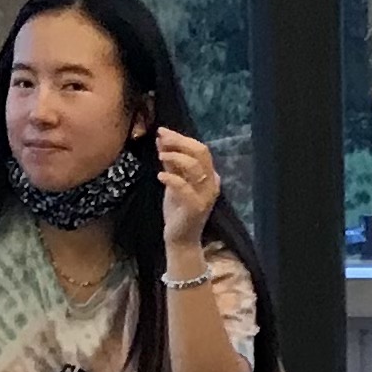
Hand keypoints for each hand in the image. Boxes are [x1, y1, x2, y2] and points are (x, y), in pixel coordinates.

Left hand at [155, 129, 219, 258]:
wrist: (180, 239)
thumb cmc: (178, 210)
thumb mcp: (174, 181)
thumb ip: (171, 162)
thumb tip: (162, 139)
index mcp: (210, 175)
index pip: (200, 149)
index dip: (181, 138)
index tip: (163, 131)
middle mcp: (212, 183)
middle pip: (201, 153)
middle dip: (179, 142)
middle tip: (161, 138)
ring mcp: (206, 196)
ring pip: (194, 167)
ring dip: (175, 158)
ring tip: (160, 157)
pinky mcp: (196, 208)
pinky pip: (185, 188)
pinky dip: (171, 179)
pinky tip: (160, 176)